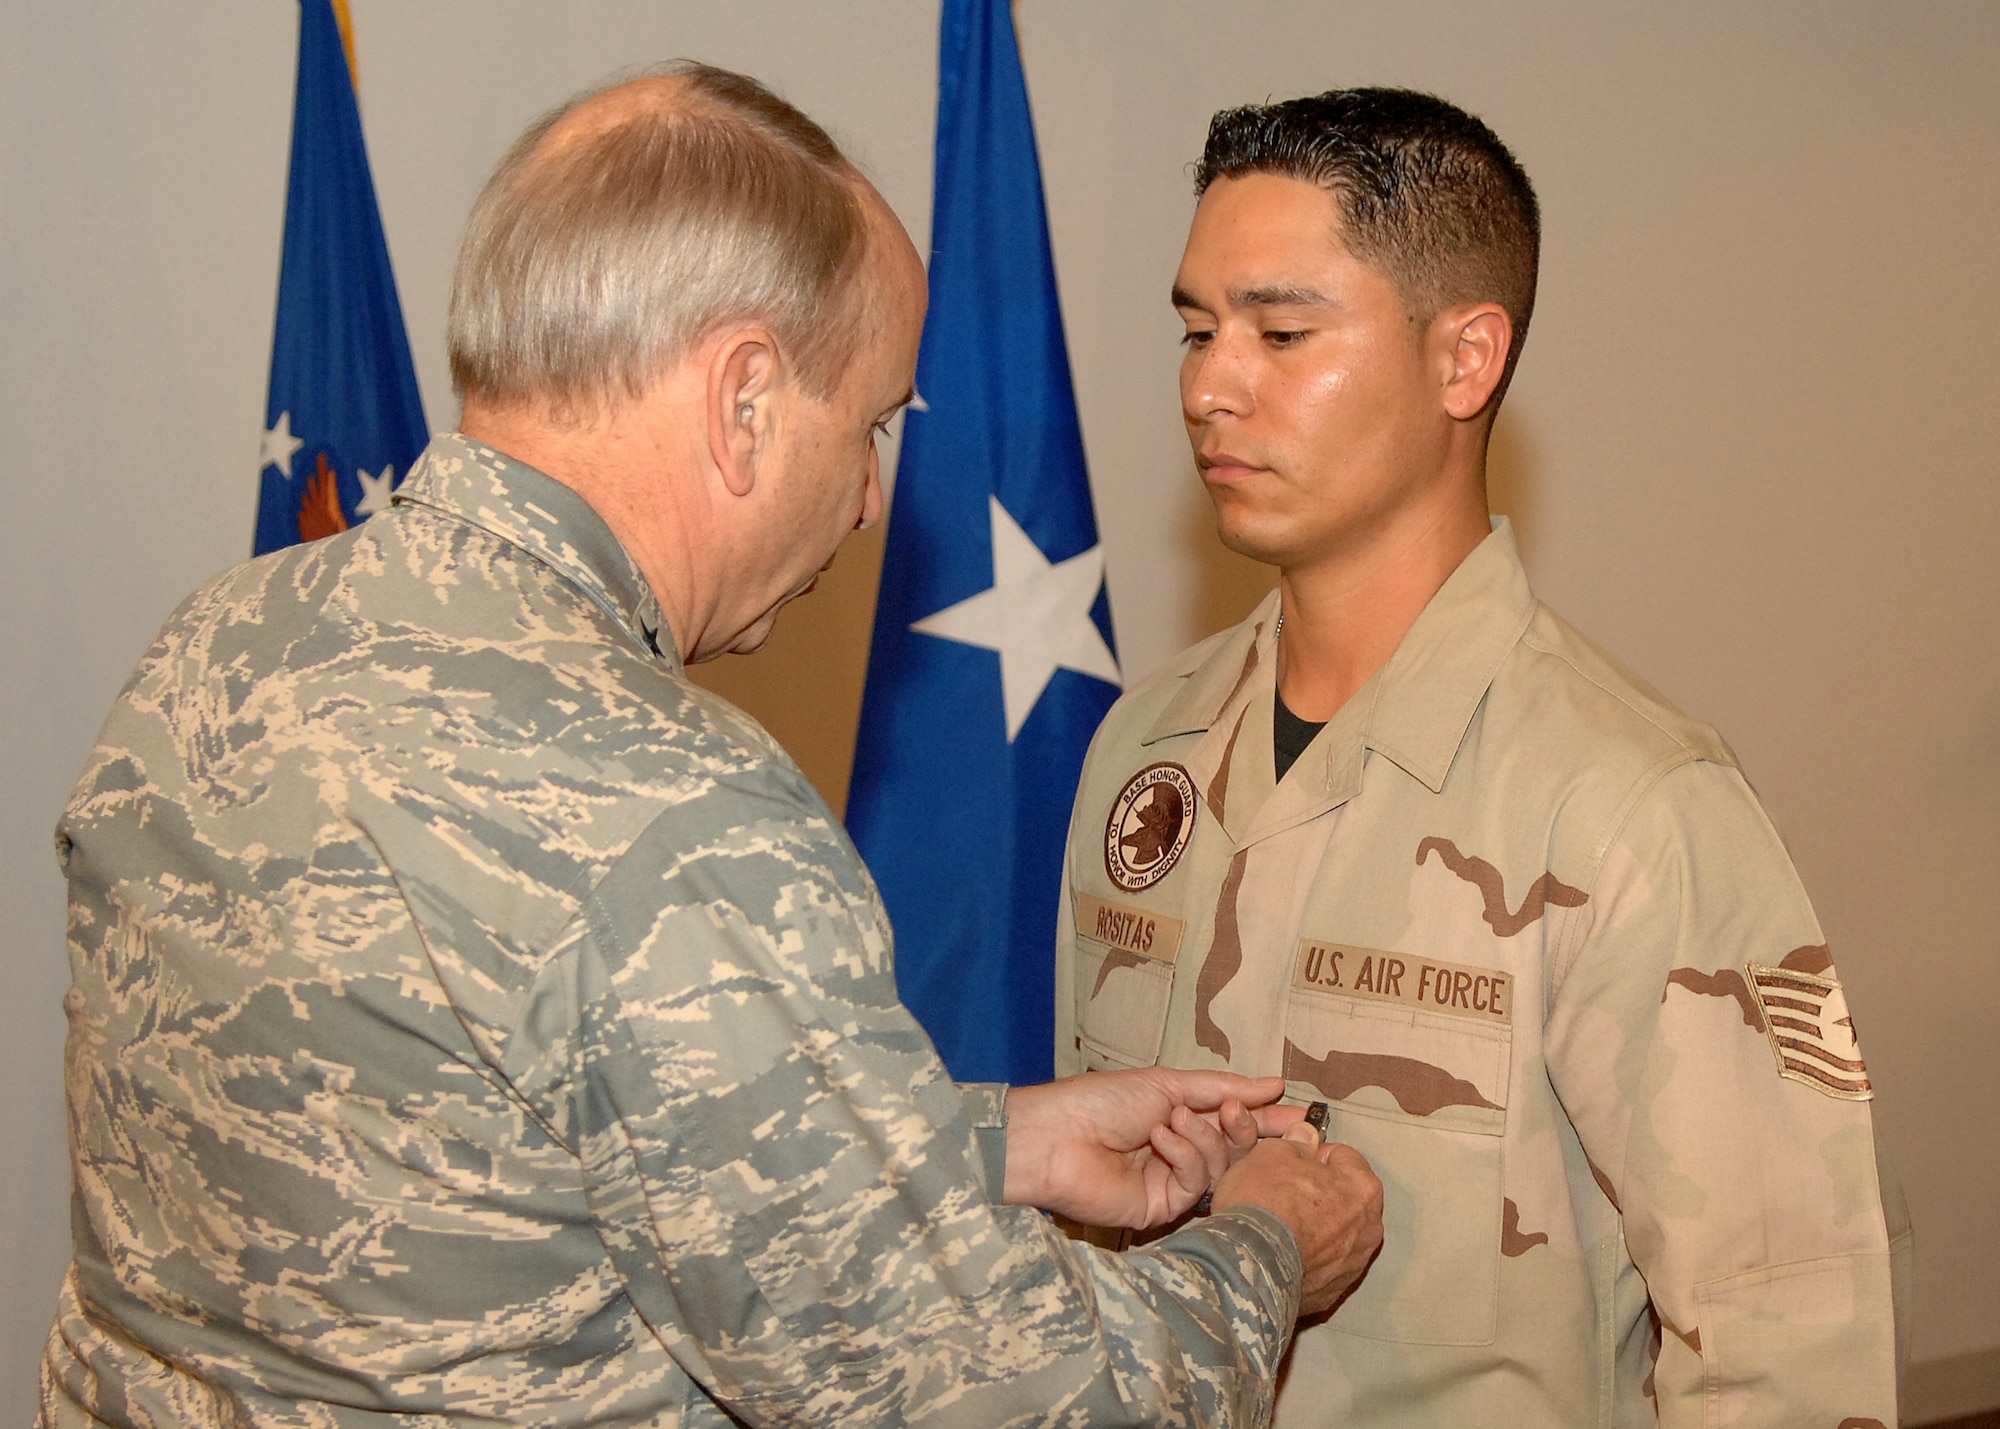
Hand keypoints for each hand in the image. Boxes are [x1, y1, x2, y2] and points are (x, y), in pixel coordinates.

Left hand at [1003, 1068, 1300, 1228]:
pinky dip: (1185, 1155)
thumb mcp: (1167, 1084)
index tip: (1301, 1115)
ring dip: (1203, 1137)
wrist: (1057, 1137)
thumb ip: (1222, 1088)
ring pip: (1221, 1166)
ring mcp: (1173, 1184)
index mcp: (1180, 1120)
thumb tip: (1274, 1084)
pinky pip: (1197, 1184)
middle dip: (1243, 1129)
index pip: (1235, 1123)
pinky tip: (1161, 1141)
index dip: (1268, 1120)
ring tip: (1172, 1120)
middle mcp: (1180, 1154)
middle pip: (1236, 1149)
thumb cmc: (1101, 1102)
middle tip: (1237, 1114)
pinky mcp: (1164, 1210)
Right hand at [1211, 1122, 1382, 1316]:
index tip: (1293, 1160)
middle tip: (1283, 1191)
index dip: (1315, 1154)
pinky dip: (1307, 1258)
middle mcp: (1369, 1228)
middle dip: (1319, 1193)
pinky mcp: (1332, 1293)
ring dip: (1314, 1228)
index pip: (1345, 1157)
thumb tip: (1305, 1138)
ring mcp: (1352, 1265)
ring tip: (1279, 1227)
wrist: (1248, 1267)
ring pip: (1336, 1235)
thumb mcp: (1272, 1154)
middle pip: (1345, 1198)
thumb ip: (1296, 1144)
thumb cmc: (1264, 1204)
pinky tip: (1280, 1253)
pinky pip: (1322, 1266)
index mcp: (1362, 1188)